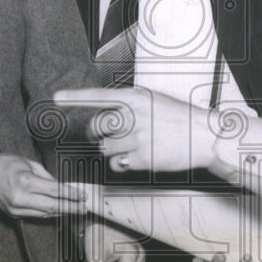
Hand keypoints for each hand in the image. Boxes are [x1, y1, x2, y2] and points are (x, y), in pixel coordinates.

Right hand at [0, 153, 86, 217]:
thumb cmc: (4, 164)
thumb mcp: (29, 163)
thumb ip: (46, 176)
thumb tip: (61, 186)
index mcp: (26, 181)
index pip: (54, 191)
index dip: (71, 195)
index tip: (82, 196)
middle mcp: (21, 198)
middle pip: (52, 206)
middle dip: (70, 208)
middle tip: (84, 208)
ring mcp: (16, 209)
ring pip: (45, 214)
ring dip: (61, 212)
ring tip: (74, 210)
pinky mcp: (13, 214)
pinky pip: (35, 215)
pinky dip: (48, 213)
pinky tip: (57, 211)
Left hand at [53, 87, 218, 172]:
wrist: (205, 137)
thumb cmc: (180, 118)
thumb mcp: (154, 101)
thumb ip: (130, 106)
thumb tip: (108, 115)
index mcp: (136, 98)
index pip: (99, 96)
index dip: (75, 97)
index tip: (56, 98)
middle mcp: (133, 117)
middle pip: (97, 128)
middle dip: (98, 134)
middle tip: (106, 136)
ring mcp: (137, 139)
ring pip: (105, 149)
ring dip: (113, 151)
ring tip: (133, 147)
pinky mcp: (141, 159)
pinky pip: (118, 164)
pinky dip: (124, 164)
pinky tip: (141, 158)